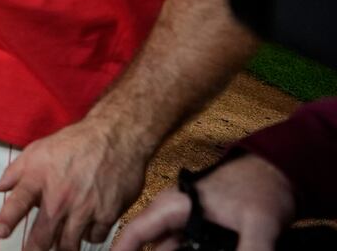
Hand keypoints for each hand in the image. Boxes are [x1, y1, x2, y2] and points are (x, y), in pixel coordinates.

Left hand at [0, 116, 148, 250]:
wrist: (115, 137)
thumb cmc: (74, 143)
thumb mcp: (37, 150)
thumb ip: (16, 171)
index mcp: (39, 178)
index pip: (17, 203)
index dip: (7, 220)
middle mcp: (60, 197)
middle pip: (43, 235)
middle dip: (34, 249)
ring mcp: (85, 208)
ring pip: (69, 244)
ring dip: (62, 247)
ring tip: (58, 246)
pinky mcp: (108, 214)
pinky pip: (94, 238)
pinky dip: (88, 237)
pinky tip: (86, 229)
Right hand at [111, 154, 294, 250]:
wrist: (280, 173)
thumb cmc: (262, 186)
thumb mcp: (257, 224)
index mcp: (174, 206)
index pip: (134, 233)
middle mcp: (176, 217)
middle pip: (153, 249)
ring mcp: (189, 225)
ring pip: (170, 250)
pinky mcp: (204, 232)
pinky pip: (187, 250)